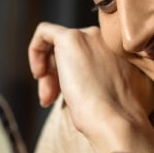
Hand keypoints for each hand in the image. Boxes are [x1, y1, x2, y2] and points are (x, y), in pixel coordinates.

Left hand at [28, 22, 153, 138]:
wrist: (114, 120)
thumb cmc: (113, 117)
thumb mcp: (110, 93)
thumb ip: (97, 80)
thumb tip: (76, 83)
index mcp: (118, 51)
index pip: (86, 57)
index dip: (73, 76)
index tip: (67, 98)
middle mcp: (105, 38)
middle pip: (70, 52)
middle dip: (56, 76)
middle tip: (51, 100)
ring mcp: (89, 36)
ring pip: (57, 47)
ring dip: (48, 73)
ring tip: (47, 99)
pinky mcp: (70, 38)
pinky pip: (44, 32)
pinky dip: (35, 50)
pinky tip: (38, 74)